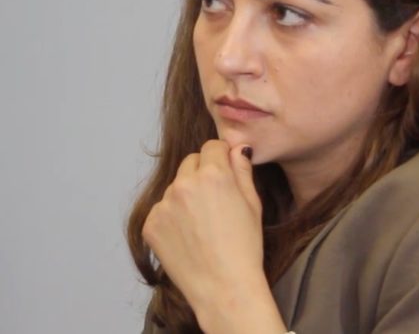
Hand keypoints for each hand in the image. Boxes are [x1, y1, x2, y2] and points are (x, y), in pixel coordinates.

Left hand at [142, 140, 283, 332]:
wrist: (224, 286)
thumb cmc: (245, 246)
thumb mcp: (253, 203)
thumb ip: (242, 170)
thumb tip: (237, 148)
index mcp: (213, 174)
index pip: (212, 146)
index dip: (222, 157)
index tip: (226, 170)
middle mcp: (184, 184)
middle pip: (190, 162)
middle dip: (202, 172)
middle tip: (215, 199)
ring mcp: (163, 205)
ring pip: (175, 186)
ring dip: (186, 195)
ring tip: (202, 223)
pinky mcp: (150, 224)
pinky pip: (162, 210)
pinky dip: (172, 218)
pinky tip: (187, 236)